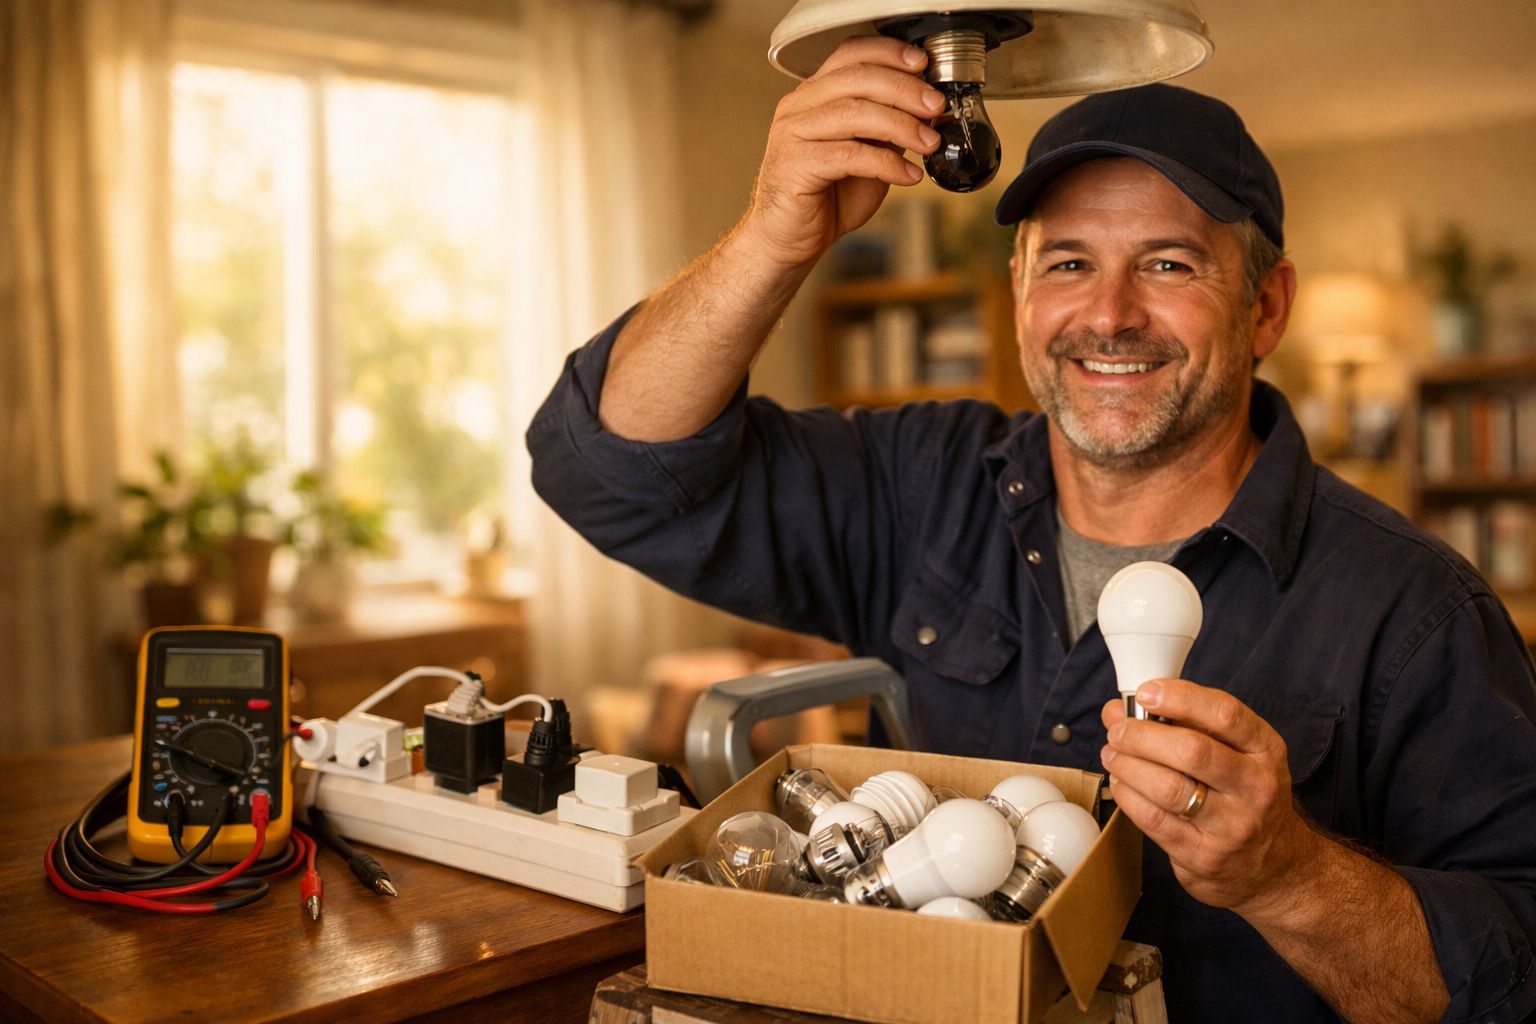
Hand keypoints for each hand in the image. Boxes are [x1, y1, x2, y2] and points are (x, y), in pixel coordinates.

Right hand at [740, 35, 943, 268]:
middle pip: (856, 78)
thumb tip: (928, 109)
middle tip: (936, 107)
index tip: (923, 64)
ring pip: (853, 113)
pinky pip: (848, 155)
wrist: (790, 240)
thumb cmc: (827, 197)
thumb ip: (889, 129)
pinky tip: (909, 175)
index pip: (850, 53)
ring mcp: (792, 133)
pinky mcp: (794, 164)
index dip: (888, 53)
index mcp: (814, 94)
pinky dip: (886, 164)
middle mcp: (798, 107)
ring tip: (929, 143)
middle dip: (904, 89)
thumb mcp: (869, 154)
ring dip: (900, 126)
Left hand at [1100, 679, 1319, 917]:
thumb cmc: (1243, 795)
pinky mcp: (1204, 856)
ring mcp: (1233, 826)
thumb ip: (1180, 725)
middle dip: (1142, 735)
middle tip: (1118, 731)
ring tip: (1112, 755)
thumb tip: (1117, 710)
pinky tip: (1121, 783)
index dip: (1180, 698)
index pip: (1226, 714)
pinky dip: (1128, 796)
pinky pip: (1154, 819)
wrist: (1273, 866)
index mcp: (1266, 751)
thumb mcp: (1233, 753)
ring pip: (1168, 788)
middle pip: (1192, 751)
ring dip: (1128, 765)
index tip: (1145, 693)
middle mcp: (1256, 787)